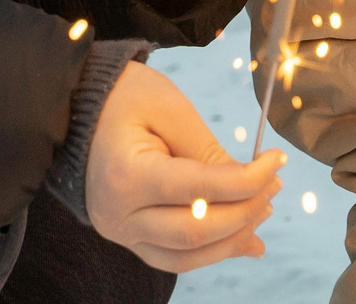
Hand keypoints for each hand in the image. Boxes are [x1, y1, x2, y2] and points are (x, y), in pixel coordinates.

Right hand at [84, 61, 282, 271]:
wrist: (77, 109)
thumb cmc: (124, 99)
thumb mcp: (170, 110)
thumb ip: (207, 151)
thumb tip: (249, 186)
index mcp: (125, 176)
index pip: (199, 190)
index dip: (247, 180)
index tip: (278, 160)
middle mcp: (117, 216)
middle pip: (195, 232)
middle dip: (245, 212)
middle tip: (275, 185)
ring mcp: (119, 233)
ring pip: (185, 256)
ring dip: (232, 239)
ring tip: (264, 210)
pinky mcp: (127, 237)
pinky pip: (173, 257)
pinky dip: (210, 251)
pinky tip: (244, 240)